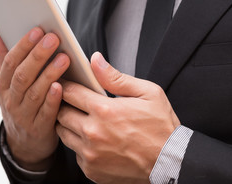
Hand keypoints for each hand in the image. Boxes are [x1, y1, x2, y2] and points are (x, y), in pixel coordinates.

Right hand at [0, 22, 69, 170]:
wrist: (24, 141)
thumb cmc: (18, 101)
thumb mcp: (7, 80)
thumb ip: (3, 53)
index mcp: (2, 84)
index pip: (10, 62)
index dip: (23, 46)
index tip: (37, 30)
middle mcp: (10, 99)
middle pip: (22, 75)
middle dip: (37, 56)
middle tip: (54, 39)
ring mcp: (23, 115)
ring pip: (35, 92)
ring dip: (48, 74)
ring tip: (64, 58)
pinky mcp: (38, 128)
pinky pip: (45, 113)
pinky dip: (52, 100)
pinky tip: (60, 87)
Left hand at [56, 52, 179, 183]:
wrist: (170, 163)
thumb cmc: (161, 127)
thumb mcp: (147, 93)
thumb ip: (116, 77)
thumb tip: (95, 61)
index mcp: (104, 111)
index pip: (69, 92)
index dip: (64, 85)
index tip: (63, 83)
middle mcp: (93, 133)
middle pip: (61, 113)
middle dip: (64, 105)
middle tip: (74, 102)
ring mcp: (90, 154)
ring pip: (63, 134)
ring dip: (69, 125)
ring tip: (83, 120)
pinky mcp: (91, 170)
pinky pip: (74, 153)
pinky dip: (79, 145)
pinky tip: (93, 140)